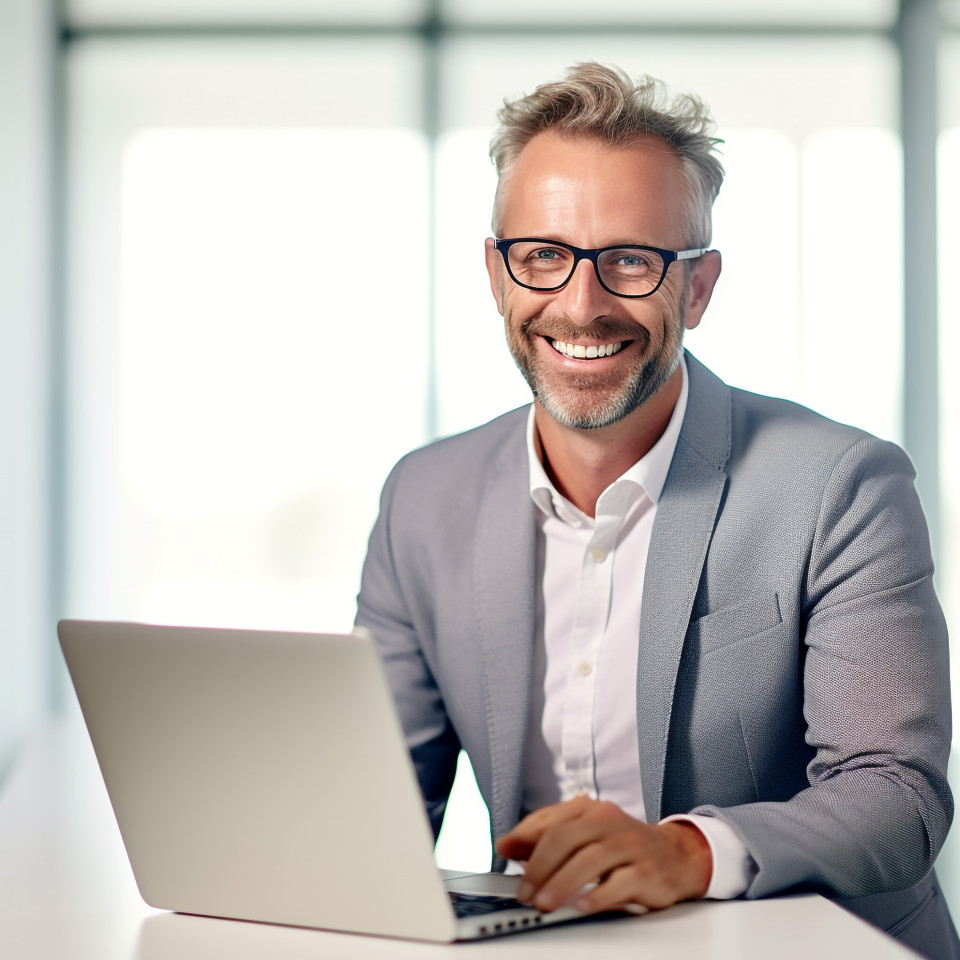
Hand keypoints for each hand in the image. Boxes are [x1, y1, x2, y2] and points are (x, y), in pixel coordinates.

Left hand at [494, 795, 711, 914]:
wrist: (676, 854)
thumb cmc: (622, 846)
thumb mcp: (584, 835)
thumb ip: (546, 838)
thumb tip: (506, 845)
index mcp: (588, 809)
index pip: (548, 820)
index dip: (523, 839)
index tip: (504, 856)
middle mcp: (607, 821)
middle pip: (564, 838)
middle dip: (538, 866)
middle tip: (524, 892)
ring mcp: (628, 844)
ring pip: (588, 860)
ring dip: (560, 883)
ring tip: (543, 903)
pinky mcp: (646, 870)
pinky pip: (618, 883)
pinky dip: (596, 896)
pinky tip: (580, 906)